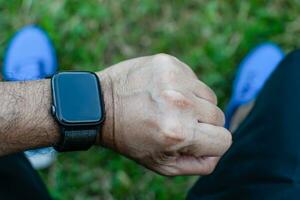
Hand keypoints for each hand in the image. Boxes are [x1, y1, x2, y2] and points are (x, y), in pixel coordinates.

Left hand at [98, 54, 231, 175]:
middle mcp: (180, 104)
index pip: (224, 140)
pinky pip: (194, 80)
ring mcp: (175, 79)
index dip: (211, 144)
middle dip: (202, 124)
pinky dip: (184, 88)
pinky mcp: (169, 63)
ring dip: (194, 104)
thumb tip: (217, 152)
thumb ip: (197, 165)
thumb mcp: (161, 164)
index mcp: (178, 133)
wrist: (99, 104)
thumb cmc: (130, 138)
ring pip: (209, 97)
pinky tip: (162, 92)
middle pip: (219, 116)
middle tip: (176, 123)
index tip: (195, 140)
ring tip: (168, 107)